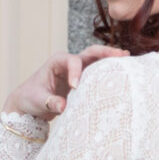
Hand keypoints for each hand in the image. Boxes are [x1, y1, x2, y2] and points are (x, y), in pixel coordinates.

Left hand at [3, 44, 123, 122]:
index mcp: (57, 62)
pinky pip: (98, 73)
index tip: (76, 87)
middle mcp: (70, 62)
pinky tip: (122, 74)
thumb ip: (50, 102)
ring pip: (97, 61)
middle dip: (106, 53)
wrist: (29, 102)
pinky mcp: (83, 79)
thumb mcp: (37, 100)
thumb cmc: (31, 98)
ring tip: (129, 61)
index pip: (72, 61)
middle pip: (91, 52)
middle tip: (123, 55)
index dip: (76, 72)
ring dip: (112, 60)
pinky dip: (109, 72)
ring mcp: (78, 70)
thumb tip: (63, 107)